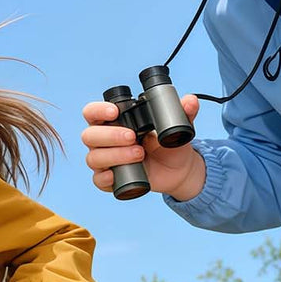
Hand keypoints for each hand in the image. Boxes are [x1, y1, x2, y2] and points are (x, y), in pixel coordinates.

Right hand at [81, 93, 206, 200]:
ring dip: (115, 155)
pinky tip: (117, 175)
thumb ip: (183, 111)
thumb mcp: (177, 126)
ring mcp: (105, 160)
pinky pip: (98, 180)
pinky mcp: (110, 179)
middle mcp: (103, 140)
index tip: (115, 112)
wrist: (178, 169)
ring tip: (139, 154)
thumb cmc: (169, 143)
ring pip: (93, 158)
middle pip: (90, 135)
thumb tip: (190, 101)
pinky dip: (105, 178)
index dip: (98, 110)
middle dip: (110, 135)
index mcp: (113, 121)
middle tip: (133, 137)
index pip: (92, 112)